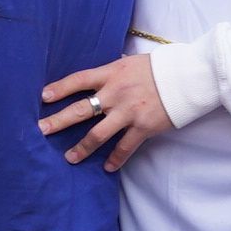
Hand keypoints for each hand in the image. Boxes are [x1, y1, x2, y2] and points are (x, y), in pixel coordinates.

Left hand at [39, 53, 173, 171]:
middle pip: (81, 109)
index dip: (59, 88)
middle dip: (59, 121)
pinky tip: (107, 167)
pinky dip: (116, 159)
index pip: (79, 80)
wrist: (189, 77)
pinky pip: (125, 147)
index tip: (42, 97)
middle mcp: (116, 93)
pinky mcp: (144, 127)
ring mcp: (129, 112)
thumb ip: (112, 73)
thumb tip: (97, 78)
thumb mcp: (130, 63)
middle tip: (41, 130)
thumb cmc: (159, 68)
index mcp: (111, 74)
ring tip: (70, 158)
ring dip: (82, 147)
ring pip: (99, 134)